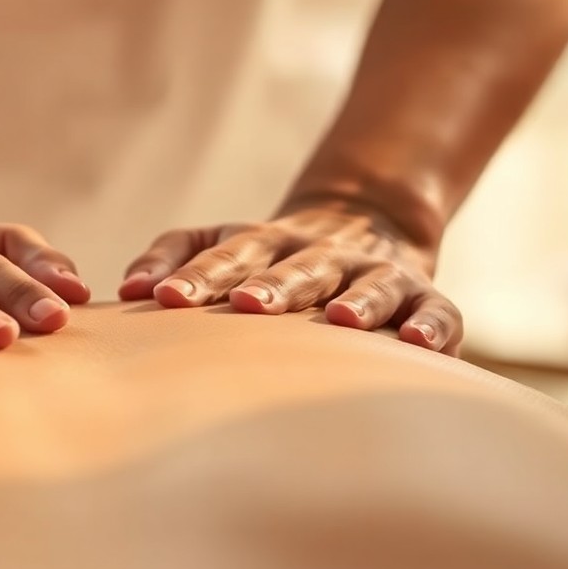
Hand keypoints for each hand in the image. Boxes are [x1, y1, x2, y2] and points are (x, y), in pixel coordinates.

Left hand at [118, 204, 462, 354]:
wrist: (368, 225)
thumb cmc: (270, 256)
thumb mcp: (222, 240)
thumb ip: (173, 253)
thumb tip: (130, 286)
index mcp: (265, 244)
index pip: (228, 257)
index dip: (199, 276)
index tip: (168, 299)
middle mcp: (321, 255)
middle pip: (297, 268)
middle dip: (273, 286)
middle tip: (248, 306)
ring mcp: (376, 275)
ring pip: (370, 285)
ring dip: (357, 300)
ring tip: (340, 319)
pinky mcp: (425, 298)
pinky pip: (437, 311)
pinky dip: (431, 326)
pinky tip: (417, 343)